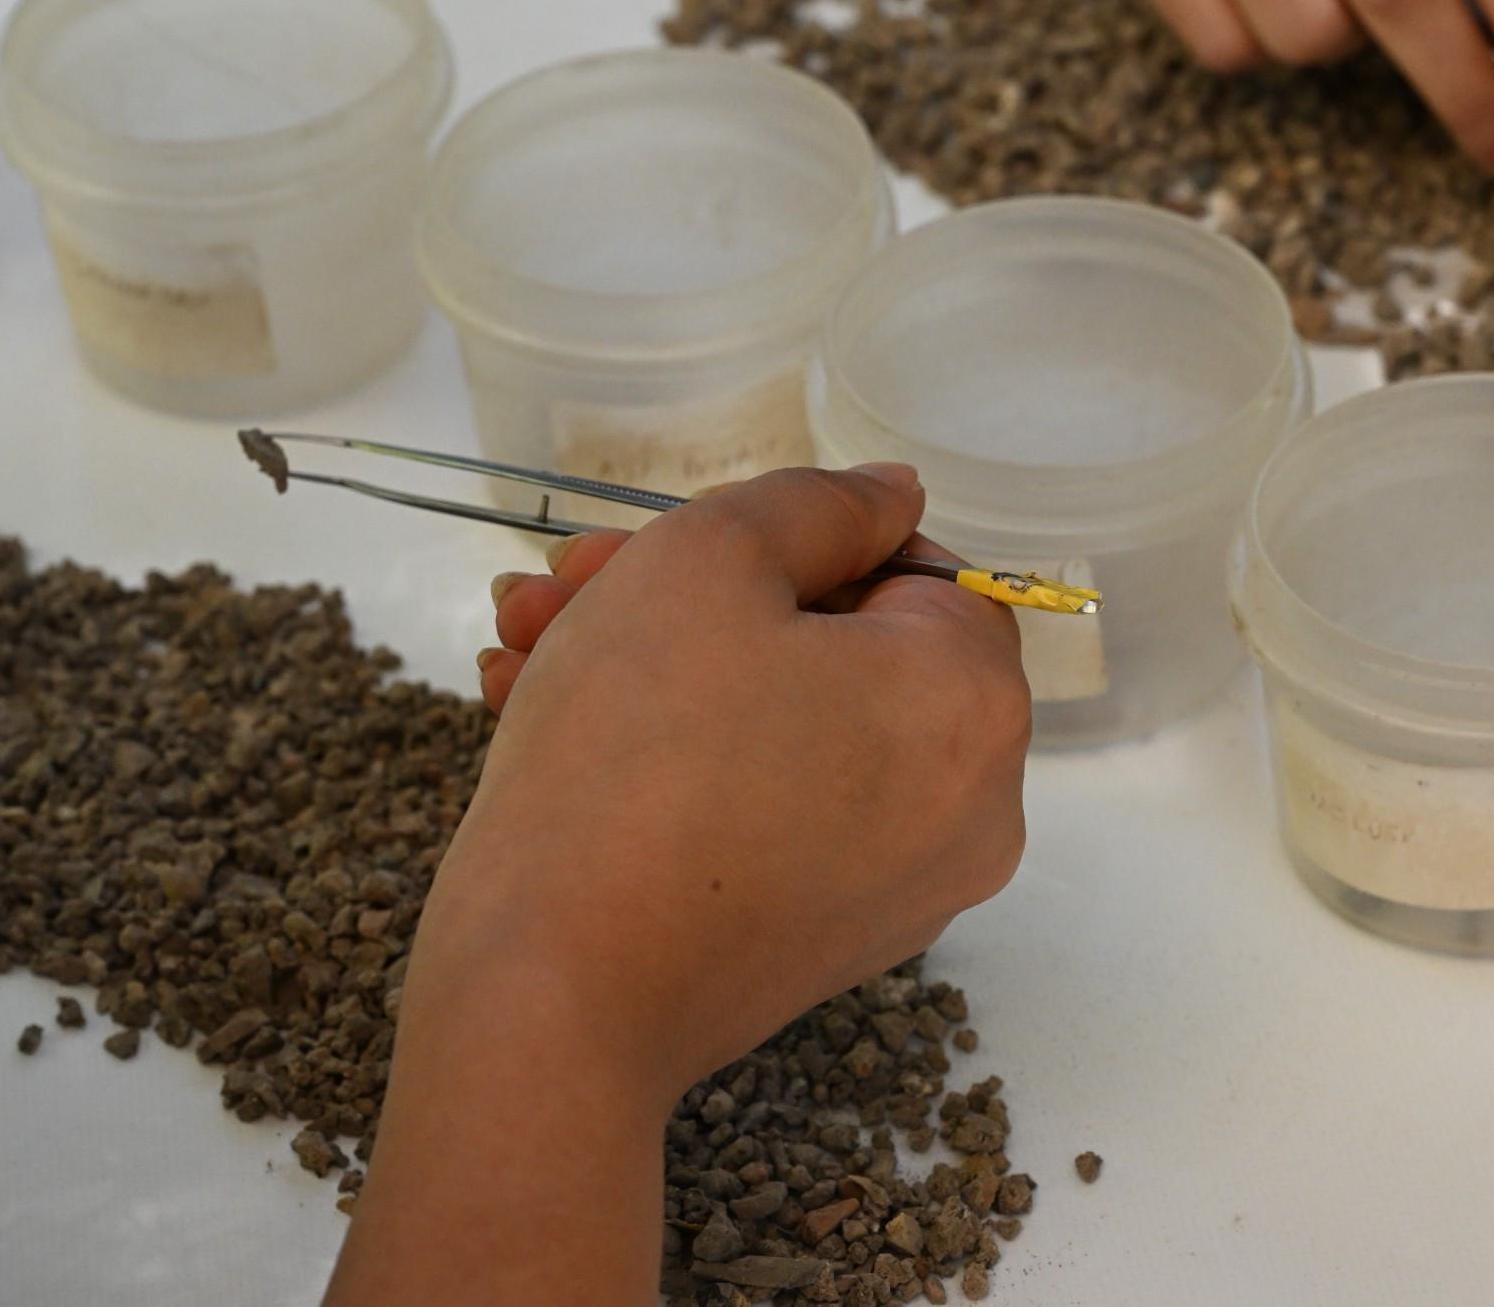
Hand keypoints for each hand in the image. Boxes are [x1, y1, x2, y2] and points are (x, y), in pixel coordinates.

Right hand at [448, 462, 1029, 1088]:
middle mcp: (972, 805)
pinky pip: (771, 808)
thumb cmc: (631, 757)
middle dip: (684, 597)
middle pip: (835, 645)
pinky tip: (543, 723)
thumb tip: (893, 494)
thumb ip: (813, 503)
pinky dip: (679, 759)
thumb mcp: (705, 562)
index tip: (657, 547)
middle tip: (563, 584)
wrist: (550, 999)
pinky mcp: (827, 941)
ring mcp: (904, 886)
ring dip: (654, 668)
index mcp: (972, 701)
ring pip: (784, 723)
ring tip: (520, 650)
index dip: (779, 539)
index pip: (907, 564)